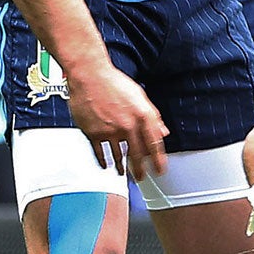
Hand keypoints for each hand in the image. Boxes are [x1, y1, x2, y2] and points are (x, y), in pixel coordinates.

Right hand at [69, 61, 168, 179]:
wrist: (90, 75)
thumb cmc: (114, 83)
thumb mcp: (140, 97)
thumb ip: (153, 116)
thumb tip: (163, 132)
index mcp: (143, 115)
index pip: (155, 144)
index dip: (158, 160)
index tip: (160, 170)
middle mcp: (128, 125)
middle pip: (137, 154)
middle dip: (140, 170)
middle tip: (141, 178)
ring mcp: (110, 130)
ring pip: (119, 156)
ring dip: (122, 168)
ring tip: (124, 173)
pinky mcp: (93, 132)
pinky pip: (100, 152)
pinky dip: (103, 161)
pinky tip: (106, 165)